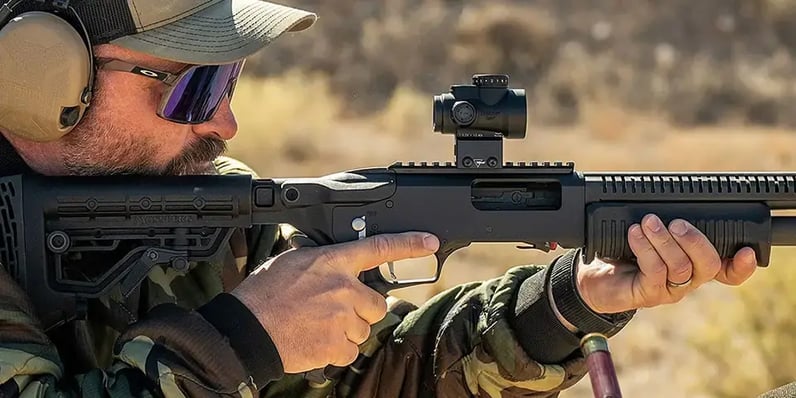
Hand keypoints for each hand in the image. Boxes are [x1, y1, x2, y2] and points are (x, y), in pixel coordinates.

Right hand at [230, 232, 438, 372]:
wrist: (247, 331)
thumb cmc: (262, 295)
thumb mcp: (291, 261)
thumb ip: (320, 260)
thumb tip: (332, 263)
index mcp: (332, 261)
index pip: (379, 247)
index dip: (409, 244)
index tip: (430, 242)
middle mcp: (344, 287)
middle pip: (376, 303)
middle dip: (360, 310)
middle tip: (331, 311)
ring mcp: (343, 318)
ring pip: (363, 329)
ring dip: (346, 331)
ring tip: (316, 326)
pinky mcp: (338, 346)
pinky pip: (350, 352)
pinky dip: (336, 351)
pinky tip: (315, 341)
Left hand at [576, 214, 757, 313]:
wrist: (594, 277)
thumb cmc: (623, 251)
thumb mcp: (648, 234)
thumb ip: (665, 222)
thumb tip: (670, 200)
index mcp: (694, 263)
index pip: (728, 271)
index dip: (742, 265)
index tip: (746, 251)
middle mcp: (687, 279)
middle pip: (708, 265)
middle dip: (695, 240)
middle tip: (676, 223)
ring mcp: (668, 289)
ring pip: (680, 267)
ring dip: (664, 240)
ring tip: (648, 223)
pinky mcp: (648, 294)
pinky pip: (655, 272)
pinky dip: (645, 249)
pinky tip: (634, 234)